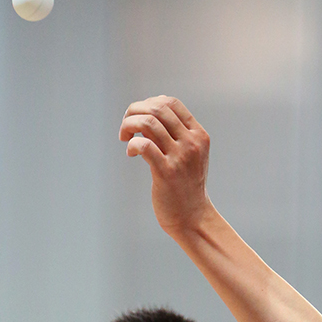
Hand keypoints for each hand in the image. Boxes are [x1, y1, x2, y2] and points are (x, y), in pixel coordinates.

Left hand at [119, 96, 211, 237]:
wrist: (192, 218)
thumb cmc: (186, 187)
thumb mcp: (188, 156)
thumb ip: (174, 135)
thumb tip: (147, 116)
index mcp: (198, 135)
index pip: (171, 103)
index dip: (149, 103)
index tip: (138, 116)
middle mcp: (191, 143)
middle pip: (157, 109)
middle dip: (134, 111)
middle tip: (125, 126)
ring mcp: (180, 157)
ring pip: (148, 123)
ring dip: (129, 125)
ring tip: (124, 137)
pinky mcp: (166, 172)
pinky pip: (143, 146)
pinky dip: (131, 144)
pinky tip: (130, 153)